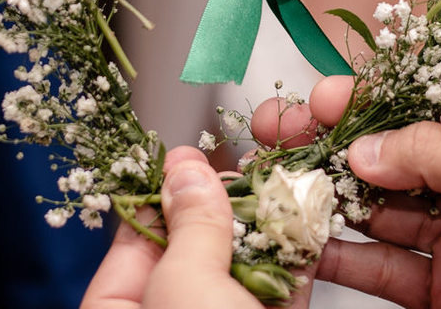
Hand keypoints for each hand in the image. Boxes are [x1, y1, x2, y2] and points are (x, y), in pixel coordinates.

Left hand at [82, 146, 308, 308]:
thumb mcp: (185, 286)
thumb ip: (190, 226)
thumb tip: (187, 172)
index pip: (134, 240)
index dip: (161, 192)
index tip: (185, 155)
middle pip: (195, 246)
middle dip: (221, 202)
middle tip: (239, 163)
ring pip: (245, 263)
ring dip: (267, 218)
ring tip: (278, 175)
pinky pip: (284, 283)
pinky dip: (298, 249)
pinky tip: (306, 210)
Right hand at [252, 76, 440, 308]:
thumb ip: (439, 155)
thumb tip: (364, 146)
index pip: (414, 103)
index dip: (362, 99)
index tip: (316, 100)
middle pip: (381, 154)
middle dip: (326, 142)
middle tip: (274, 133)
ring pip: (371, 211)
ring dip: (322, 198)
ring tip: (275, 185)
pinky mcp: (440, 288)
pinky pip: (378, 267)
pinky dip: (339, 257)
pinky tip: (304, 243)